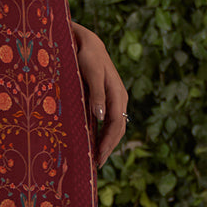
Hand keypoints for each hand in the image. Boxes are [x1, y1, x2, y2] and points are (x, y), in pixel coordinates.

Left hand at [71, 21, 127, 167]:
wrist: (87, 41)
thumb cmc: (87, 55)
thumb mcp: (91, 73)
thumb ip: (96, 94)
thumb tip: (100, 117)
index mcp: (118, 94)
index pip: (116, 125)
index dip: (108, 143)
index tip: (99, 158)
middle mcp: (120, 98)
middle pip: (118, 129)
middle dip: (108, 147)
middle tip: (96, 164)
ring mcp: (115, 98)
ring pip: (115, 126)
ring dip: (107, 142)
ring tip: (96, 157)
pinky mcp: (107, 97)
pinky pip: (109, 120)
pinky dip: (103, 133)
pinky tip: (94, 140)